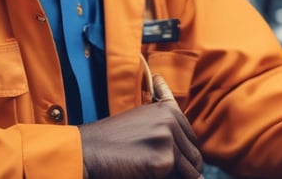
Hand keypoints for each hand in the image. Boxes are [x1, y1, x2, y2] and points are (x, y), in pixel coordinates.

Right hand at [78, 98, 203, 178]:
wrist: (86, 152)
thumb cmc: (111, 141)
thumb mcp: (141, 122)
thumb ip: (167, 126)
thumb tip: (191, 148)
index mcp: (168, 109)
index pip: (191, 139)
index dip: (183, 156)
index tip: (165, 161)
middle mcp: (170, 120)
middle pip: (194, 155)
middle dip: (182, 169)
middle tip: (155, 168)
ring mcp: (167, 138)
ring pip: (190, 170)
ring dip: (176, 176)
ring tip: (149, 170)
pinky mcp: (163, 160)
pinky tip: (143, 174)